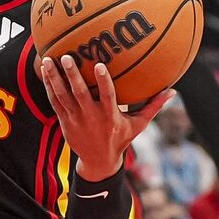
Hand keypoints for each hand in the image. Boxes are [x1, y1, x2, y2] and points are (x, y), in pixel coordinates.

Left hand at [40, 55, 170, 181]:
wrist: (98, 161)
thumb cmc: (121, 138)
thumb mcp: (138, 125)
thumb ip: (153, 107)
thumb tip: (172, 91)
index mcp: (110, 116)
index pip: (107, 97)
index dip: (103, 82)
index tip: (100, 65)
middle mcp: (91, 117)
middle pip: (79, 94)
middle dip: (72, 75)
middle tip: (66, 57)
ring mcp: (75, 120)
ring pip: (62, 96)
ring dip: (54, 78)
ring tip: (48, 60)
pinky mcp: (64, 122)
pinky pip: (54, 102)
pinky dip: (49, 87)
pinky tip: (45, 71)